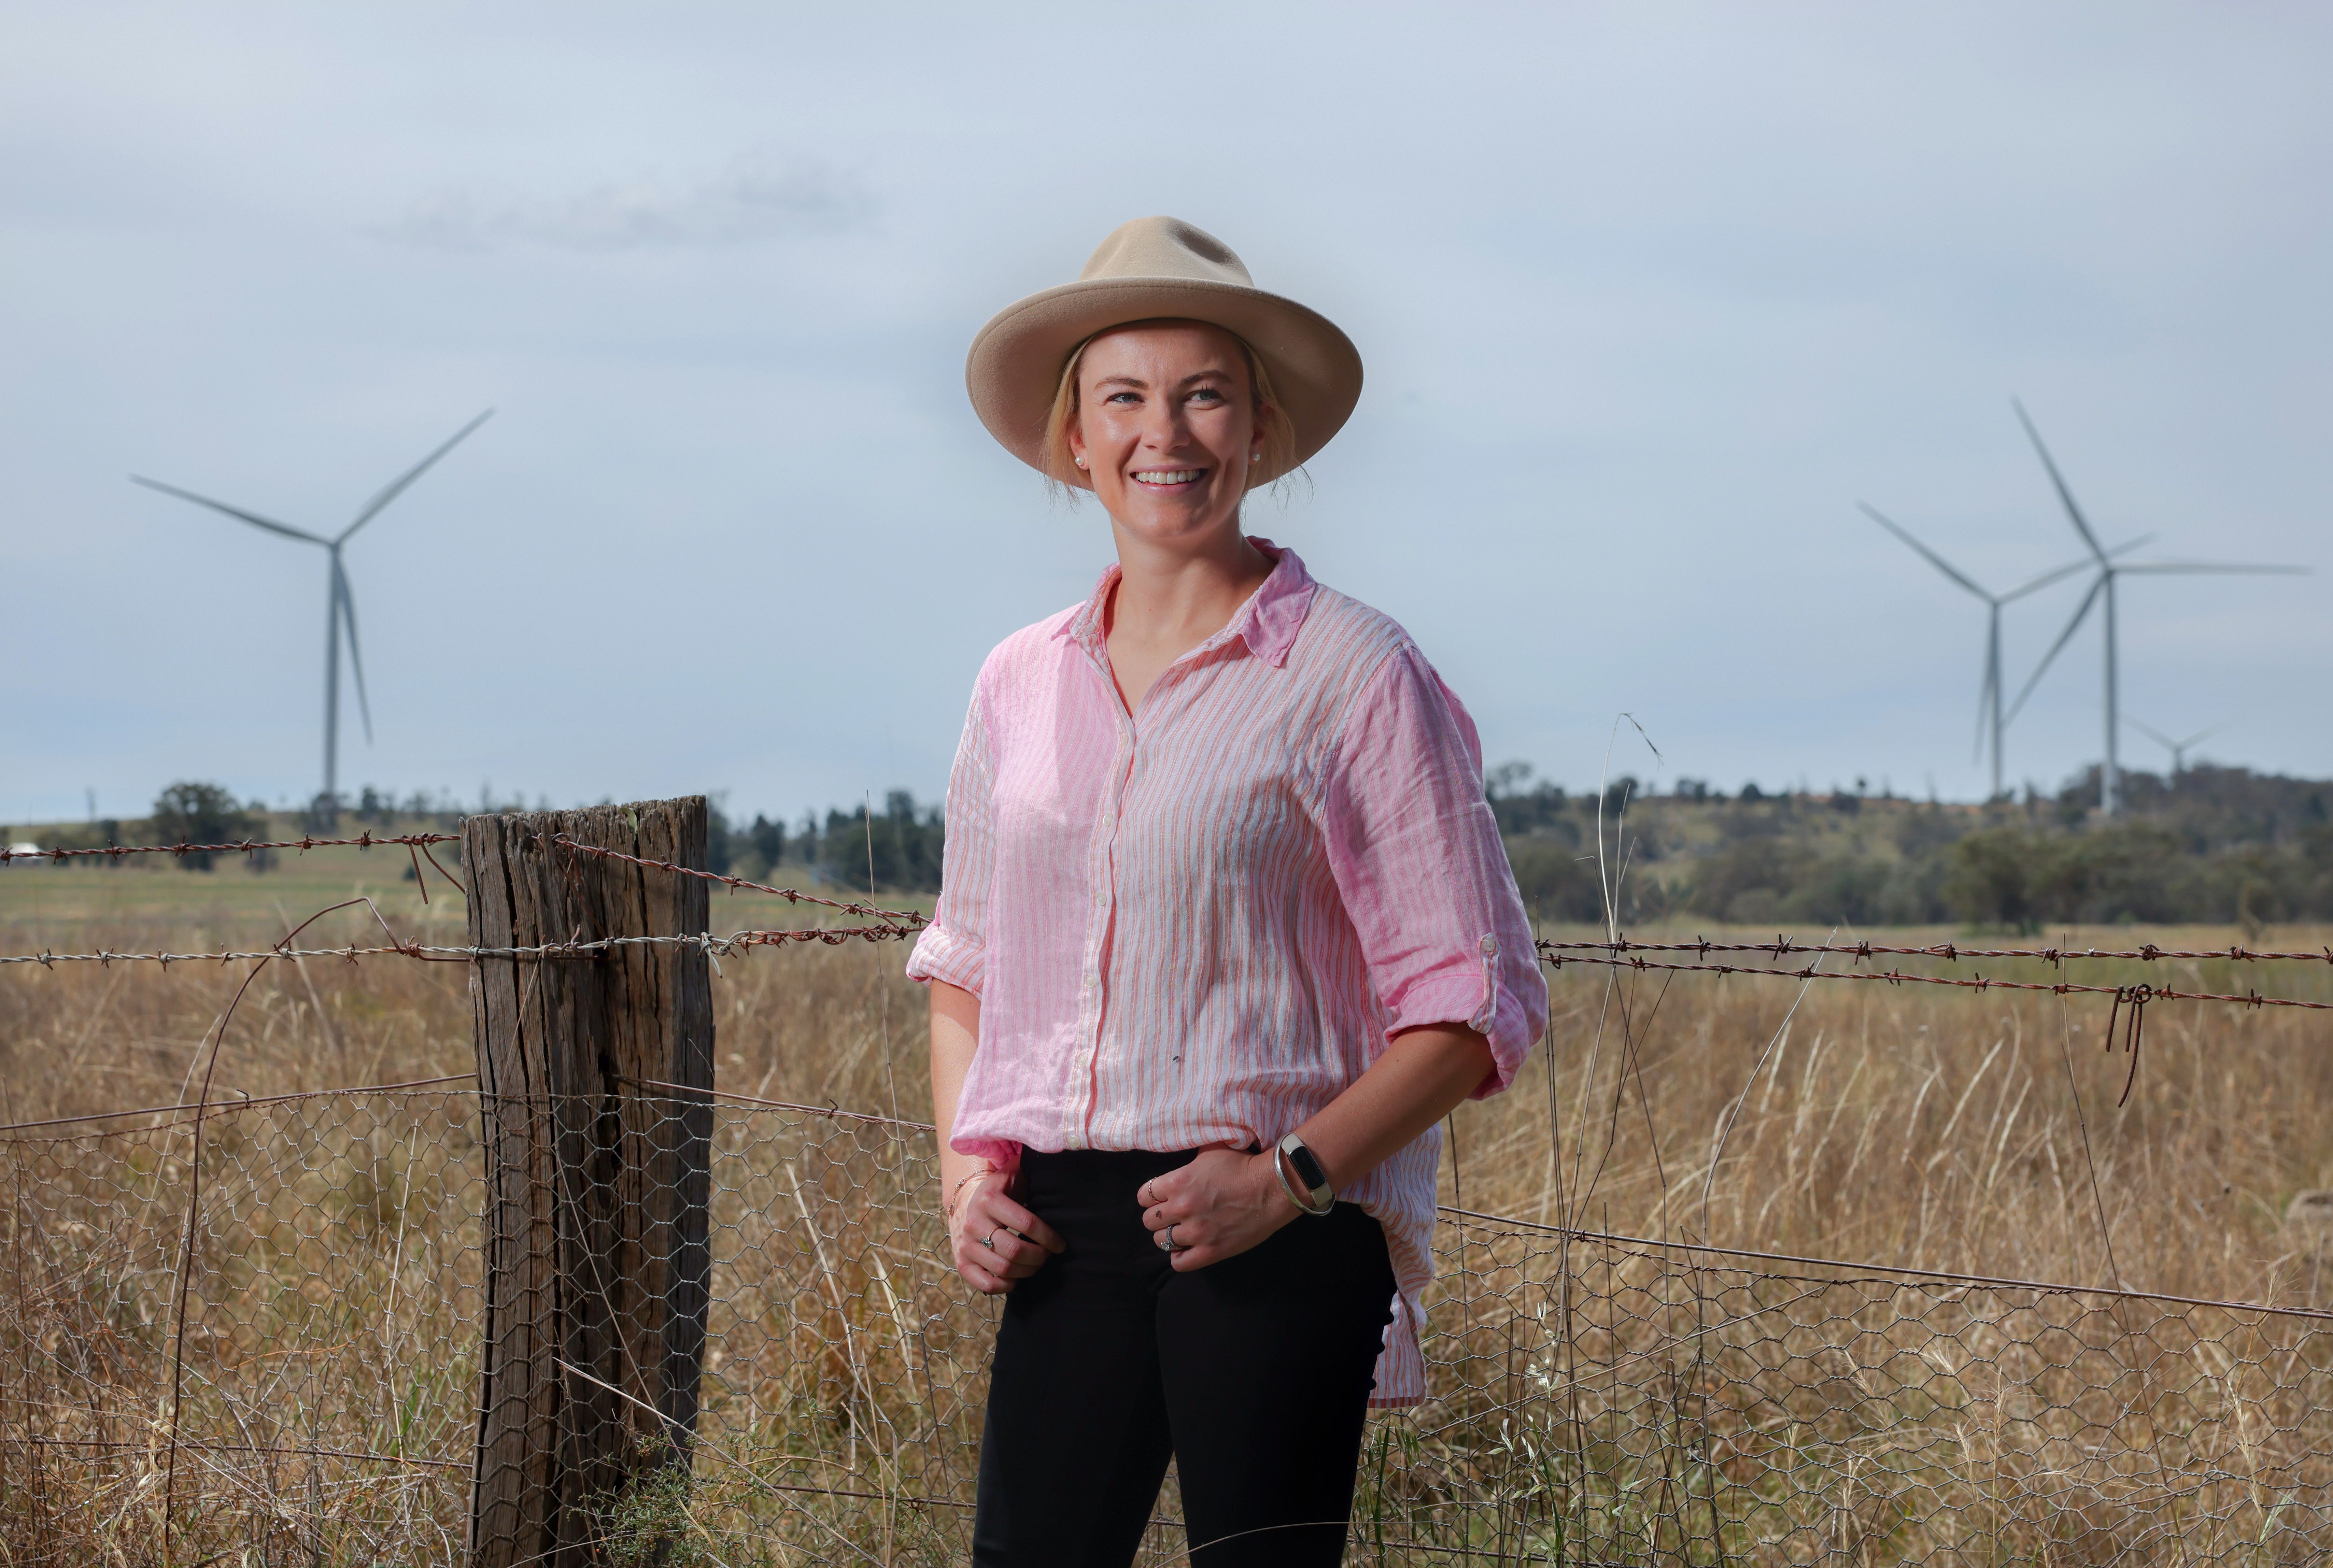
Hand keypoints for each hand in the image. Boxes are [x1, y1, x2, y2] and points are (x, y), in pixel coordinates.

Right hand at [948, 1172, 1064, 1294]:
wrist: (965, 1204)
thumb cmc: (1000, 1190)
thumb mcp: (1012, 1174)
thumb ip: (1030, 1167)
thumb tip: (1056, 1154)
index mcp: (988, 1198)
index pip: (1026, 1223)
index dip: (1049, 1237)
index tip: (1061, 1244)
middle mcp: (973, 1223)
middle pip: (1015, 1250)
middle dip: (1040, 1256)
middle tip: (1049, 1254)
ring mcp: (965, 1245)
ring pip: (1003, 1269)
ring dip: (1028, 1270)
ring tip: (1037, 1263)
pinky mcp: (962, 1264)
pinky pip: (987, 1284)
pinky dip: (1007, 1285)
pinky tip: (1017, 1276)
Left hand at [1139, 1146, 1299, 1270]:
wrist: (1272, 1188)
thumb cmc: (1243, 1164)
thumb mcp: (1212, 1148)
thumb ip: (1191, 1153)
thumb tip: (1183, 1143)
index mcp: (1177, 1182)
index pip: (1143, 1196)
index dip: (1151, 1197)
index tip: (1161, 1198)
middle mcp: (1182, 1208)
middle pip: (1149, 1221)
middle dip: (1158, 1217)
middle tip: (1172, 1214)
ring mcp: (1196, 1232)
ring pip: (1161, 1241)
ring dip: (1169, 1236)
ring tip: (1181, 1231)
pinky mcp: (1211, 1251)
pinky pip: (1179, 1263)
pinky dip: (1179, 1257)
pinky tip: (1186, 1248)